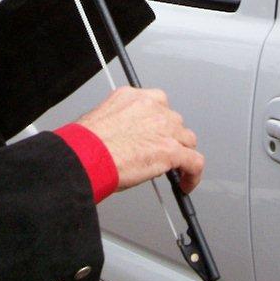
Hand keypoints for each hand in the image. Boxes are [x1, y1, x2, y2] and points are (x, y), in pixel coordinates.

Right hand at [77, 86, 203, 193]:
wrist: (85, 155)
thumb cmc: (86, 142)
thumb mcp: (104, 117)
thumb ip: (124, 121)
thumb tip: (131, 136)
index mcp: (134, 96)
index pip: (158, 105)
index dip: (159, 123)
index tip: (156, 133)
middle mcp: (152, 107)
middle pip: (174, 122)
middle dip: (170, 138)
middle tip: (161, 153)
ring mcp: (164, 127)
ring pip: (187, 140)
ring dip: (182, 153)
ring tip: (175, 170)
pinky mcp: (171, 150)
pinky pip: (194, 162)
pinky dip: (192, 175)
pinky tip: (185, 183)